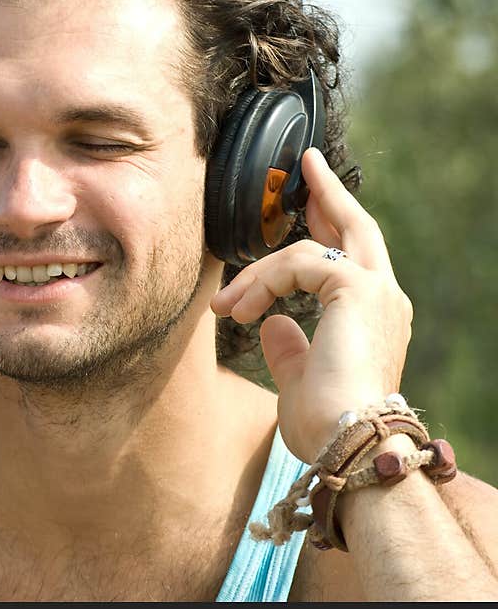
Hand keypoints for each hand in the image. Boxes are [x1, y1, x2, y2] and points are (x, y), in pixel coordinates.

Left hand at [210, 148, 413, 463]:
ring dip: (258, 272)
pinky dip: (262, 282)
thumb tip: (272, 323)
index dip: (330, 226)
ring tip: (223, 305)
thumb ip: (289, 346)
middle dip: (327, 193)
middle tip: (306, 164)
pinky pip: (297, 264)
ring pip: (309, 249)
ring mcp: (375, 290)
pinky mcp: (356, 289)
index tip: (309, 202)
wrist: (348, 444)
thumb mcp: (299, 379)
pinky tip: (239, 309)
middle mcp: (384, 297)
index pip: (352, 257)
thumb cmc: (326, 424)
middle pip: (354, 227)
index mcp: (374, 316)